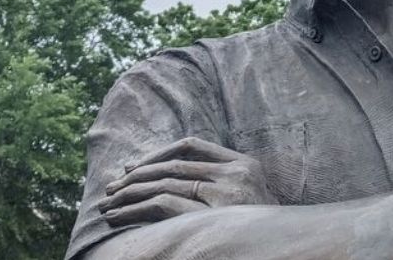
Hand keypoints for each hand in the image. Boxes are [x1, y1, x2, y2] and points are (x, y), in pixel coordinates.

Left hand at [96, 136, 277, 227]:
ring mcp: (226, 194)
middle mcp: (236, 173)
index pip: (192, 144)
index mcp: (245, 163)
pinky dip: (137, 209)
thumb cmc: (262, 229)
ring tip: (108, 205)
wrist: (283, 248)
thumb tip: (176, 178)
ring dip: (130, 194)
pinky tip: (121, 216)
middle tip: (110, 189)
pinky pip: (165, 205)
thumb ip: (223, 181)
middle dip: (136, 175)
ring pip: (165, 182)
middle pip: (174, 164)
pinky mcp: (214, 216)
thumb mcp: (250, 196)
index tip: (132, 167)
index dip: (158, 153)